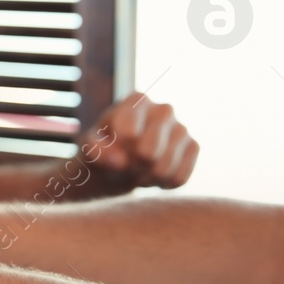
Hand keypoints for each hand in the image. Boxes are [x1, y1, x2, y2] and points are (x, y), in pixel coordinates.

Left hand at [79, 93, 198, 189]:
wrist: (122, 159)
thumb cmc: (103, 148)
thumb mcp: (89, 147)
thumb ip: (95, 150)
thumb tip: (119, 161)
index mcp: (137, 100)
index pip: (127, 134)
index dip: (115, 151)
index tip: (111, 150)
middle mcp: (164, 109)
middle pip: (149, 153)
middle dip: (132, 167)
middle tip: (124, 165)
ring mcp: (182, 128)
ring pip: (164, 169)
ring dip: (145, 178)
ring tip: (136, 170)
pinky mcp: (193, 147)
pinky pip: (179, 177)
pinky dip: (162, 184)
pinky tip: (152, 174)